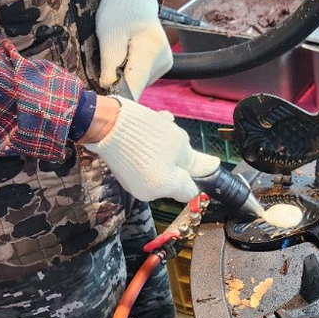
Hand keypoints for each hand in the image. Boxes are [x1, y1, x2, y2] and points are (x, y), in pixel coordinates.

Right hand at [83, 98, 220, 202]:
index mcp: (166, 187)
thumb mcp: (178, 142)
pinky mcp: (123, 175)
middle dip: (177, 162)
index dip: (195, 176)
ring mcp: (134, 185)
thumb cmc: (146, 133)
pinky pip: (144, 167)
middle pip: (173, 181)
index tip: (193, 161)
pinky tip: (146, 133)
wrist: (105, 123)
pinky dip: (148, 153)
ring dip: (163, 154)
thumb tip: (212, 166)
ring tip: (158, 131)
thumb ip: (195, 159)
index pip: (191, 192)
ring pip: (159, 171)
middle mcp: (149, 193)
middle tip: (172, 141)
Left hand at [95, 0, 172, 97]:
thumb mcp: (108, 36)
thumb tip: (109, 87)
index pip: (135, 84)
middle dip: (121, 84)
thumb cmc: (118, 13)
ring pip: (141, 82)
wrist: (134, 0)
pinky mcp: (165, 64)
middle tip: (105, 73)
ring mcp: (166, 63)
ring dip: (127, 78)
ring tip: (118, 60)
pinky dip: (133, 73)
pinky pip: (145, 77)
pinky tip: (127, 59)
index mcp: (149, 50)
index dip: (119, 96)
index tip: (106, 104)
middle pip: (138, 85)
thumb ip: (109, 64)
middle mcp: (163, 59)